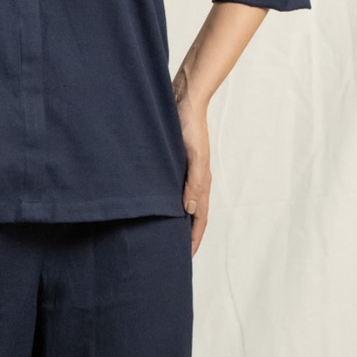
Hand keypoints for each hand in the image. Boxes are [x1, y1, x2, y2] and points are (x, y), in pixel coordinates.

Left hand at [174, 83, 210, 255]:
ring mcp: (182, 172)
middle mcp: (193, 180)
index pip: (199, 217)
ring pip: (180, 203)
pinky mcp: (171, 162)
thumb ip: (194, 181)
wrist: (183, 99)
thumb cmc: (189, 125)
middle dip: (185, 234)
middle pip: (190, 215)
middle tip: (173, 253)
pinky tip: (154, 206)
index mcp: (201, 181)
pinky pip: (170, 189)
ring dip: (175, 220)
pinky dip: (165, 202)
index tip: (186, 257)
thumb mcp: (193, 155)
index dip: (194, 237)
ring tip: (163, 236)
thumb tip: (188, 210)